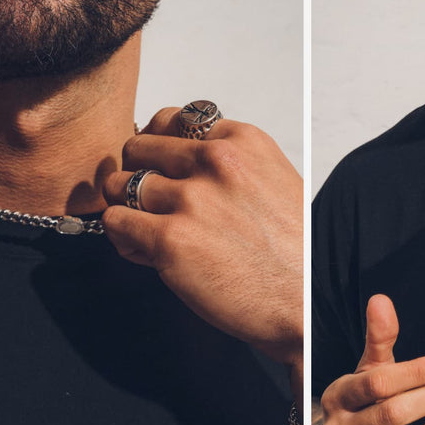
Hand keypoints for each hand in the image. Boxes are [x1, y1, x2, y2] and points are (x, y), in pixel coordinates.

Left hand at [102, 108, 302, 367]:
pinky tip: (145, 252)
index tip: (163, 169)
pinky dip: (122, 237)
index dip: (159, 149)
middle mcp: (216, 161)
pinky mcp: (171, 239)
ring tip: (147, 233)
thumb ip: (227, 167)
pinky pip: (115, 221)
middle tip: (151, 205)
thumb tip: (175, 168)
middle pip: (138, 147)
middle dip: (137, 174)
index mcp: (242, 142)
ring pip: (120, 184)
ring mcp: (192, 198)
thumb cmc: (294, 255)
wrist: (308, 303)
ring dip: (127, 208)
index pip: (171, 120)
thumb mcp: (272, 183)